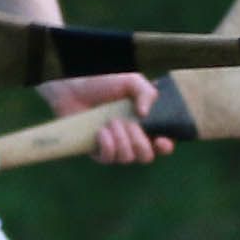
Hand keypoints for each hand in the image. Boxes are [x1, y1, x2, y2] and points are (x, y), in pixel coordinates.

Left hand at [40, 72, 173, 165]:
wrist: (75, 85)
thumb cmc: (104, 81)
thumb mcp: (131, 81)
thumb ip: (147, 93)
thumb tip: (146, 114)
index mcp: (145, 123)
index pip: (163, 144)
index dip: (165, 147)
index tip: (160, 140)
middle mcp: (131, 138)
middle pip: (146, 156)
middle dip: (140, 142)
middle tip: (130, 124)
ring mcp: (115, 146)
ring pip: (127, 158)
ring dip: (121, 140)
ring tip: (111, 121)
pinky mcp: (97, 151)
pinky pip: (108, 159)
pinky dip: (107, 145)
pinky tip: (101, 131)